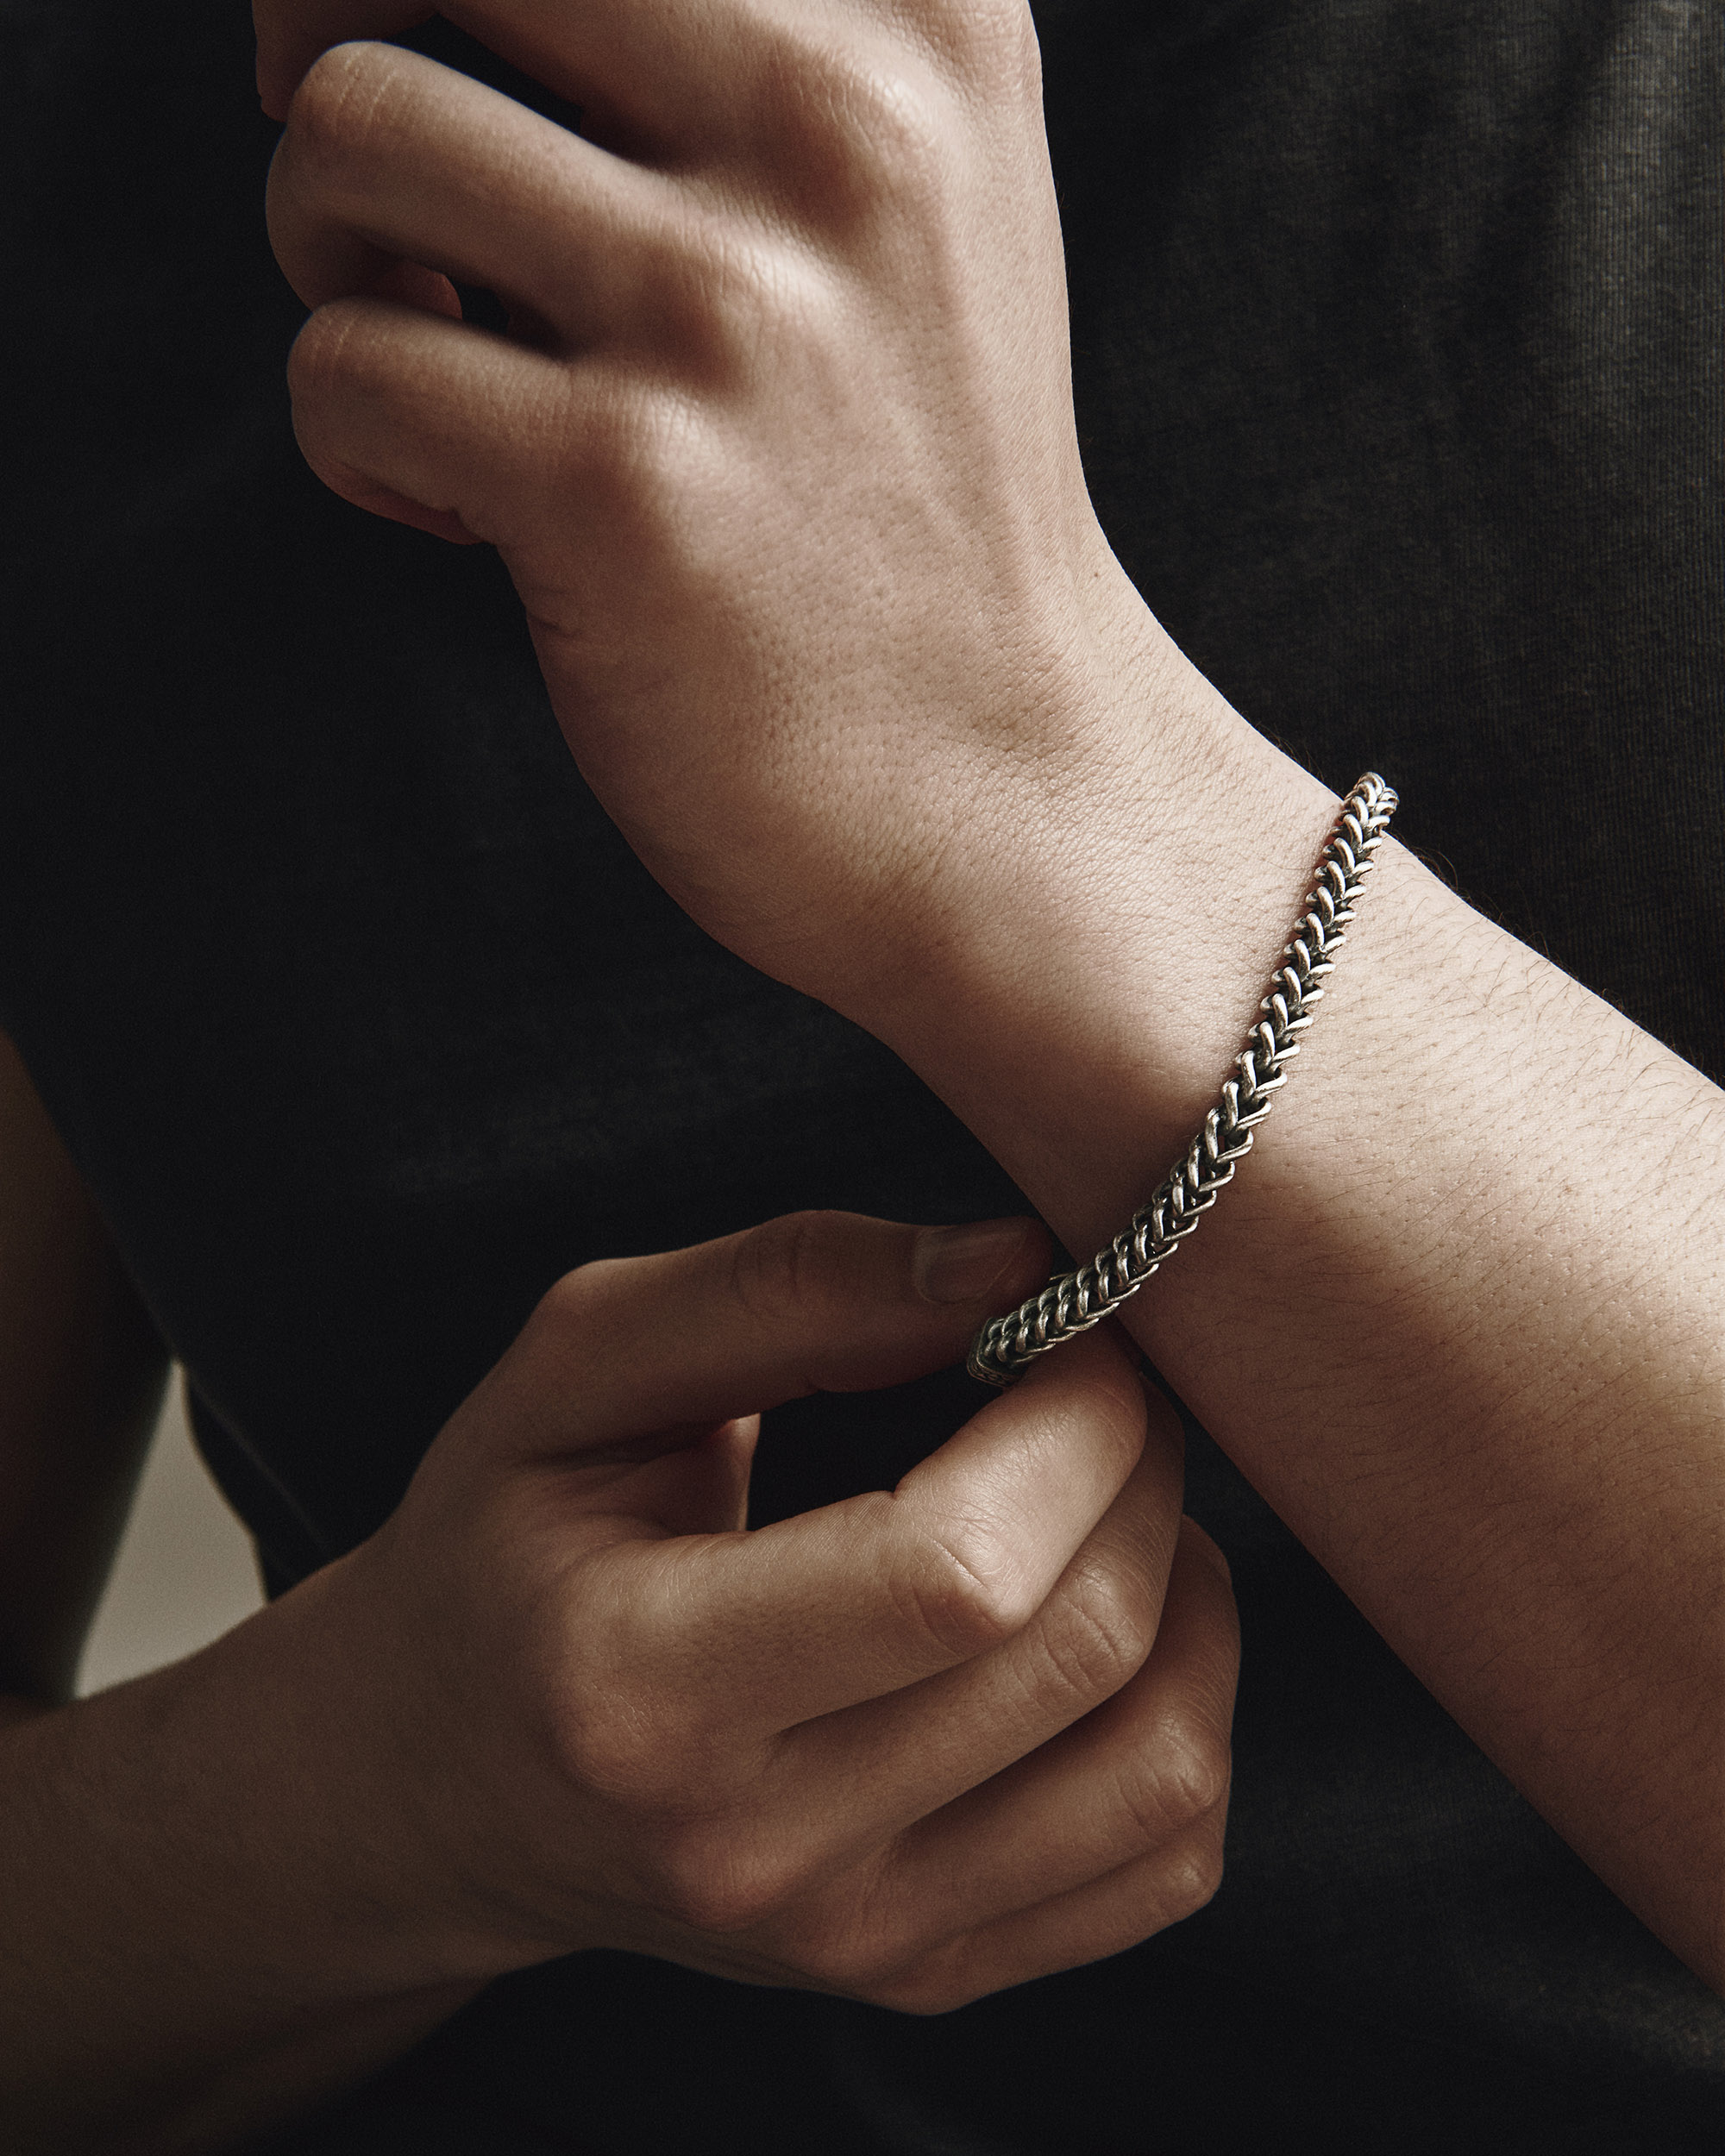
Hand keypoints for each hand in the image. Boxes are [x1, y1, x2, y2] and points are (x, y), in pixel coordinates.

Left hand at [258, 2, 1190, 1016]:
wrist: (1009, 791)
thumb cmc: (922, 502)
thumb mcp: (922, 202)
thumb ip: (755, 47)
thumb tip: (440, 0)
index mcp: (925, 23)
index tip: (462, 56)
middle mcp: (840, 130)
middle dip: (333, 34)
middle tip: (385, 186)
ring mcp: (732, 311)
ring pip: (347, 130)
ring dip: (329, 252)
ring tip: (434, 358)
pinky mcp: (624, 488)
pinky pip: (341, 367)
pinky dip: (354, 441)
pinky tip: (459, 509)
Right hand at [324, 1210, 1237, 2010]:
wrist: (446, 1777)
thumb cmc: (510, 1539)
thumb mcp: (580, 1364)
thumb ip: (788, 1286)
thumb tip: (1017, 1262)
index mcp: (641, 1687)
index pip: (956, 1573)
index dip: (1070, 1419)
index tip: (1065, 1319)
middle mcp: (758, 1851)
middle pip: (1080, 1651)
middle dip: (1139, 1465)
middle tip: (1090, 1377)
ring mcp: (859, 1940)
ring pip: (1165, 1763)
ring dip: (1187, 1583)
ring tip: (1101, 1495)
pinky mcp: (932, 1973)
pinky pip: (1167, 1857)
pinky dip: (1189, 1709)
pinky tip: (1106, 1621)